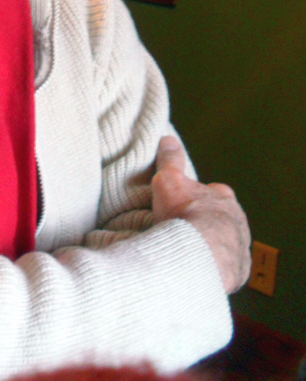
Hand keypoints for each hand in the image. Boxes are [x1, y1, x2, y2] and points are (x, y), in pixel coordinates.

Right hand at [151, 135, 250, 293]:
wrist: (199, 256)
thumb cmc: (184, 216)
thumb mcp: (169, 181)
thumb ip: (170, 161)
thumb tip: (168, 138)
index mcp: (223, 198)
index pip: (216, 191)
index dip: (201, 195)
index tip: (187, 201)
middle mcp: (237, 221)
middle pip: (223, 217)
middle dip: (208, 220)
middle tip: (186, 226)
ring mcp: (240, 246)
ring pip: (227, 241)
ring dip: (212, 244)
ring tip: (189, 249)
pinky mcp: (238, 269)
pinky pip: (227, 265)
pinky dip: (214, 265)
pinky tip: (198, 266)